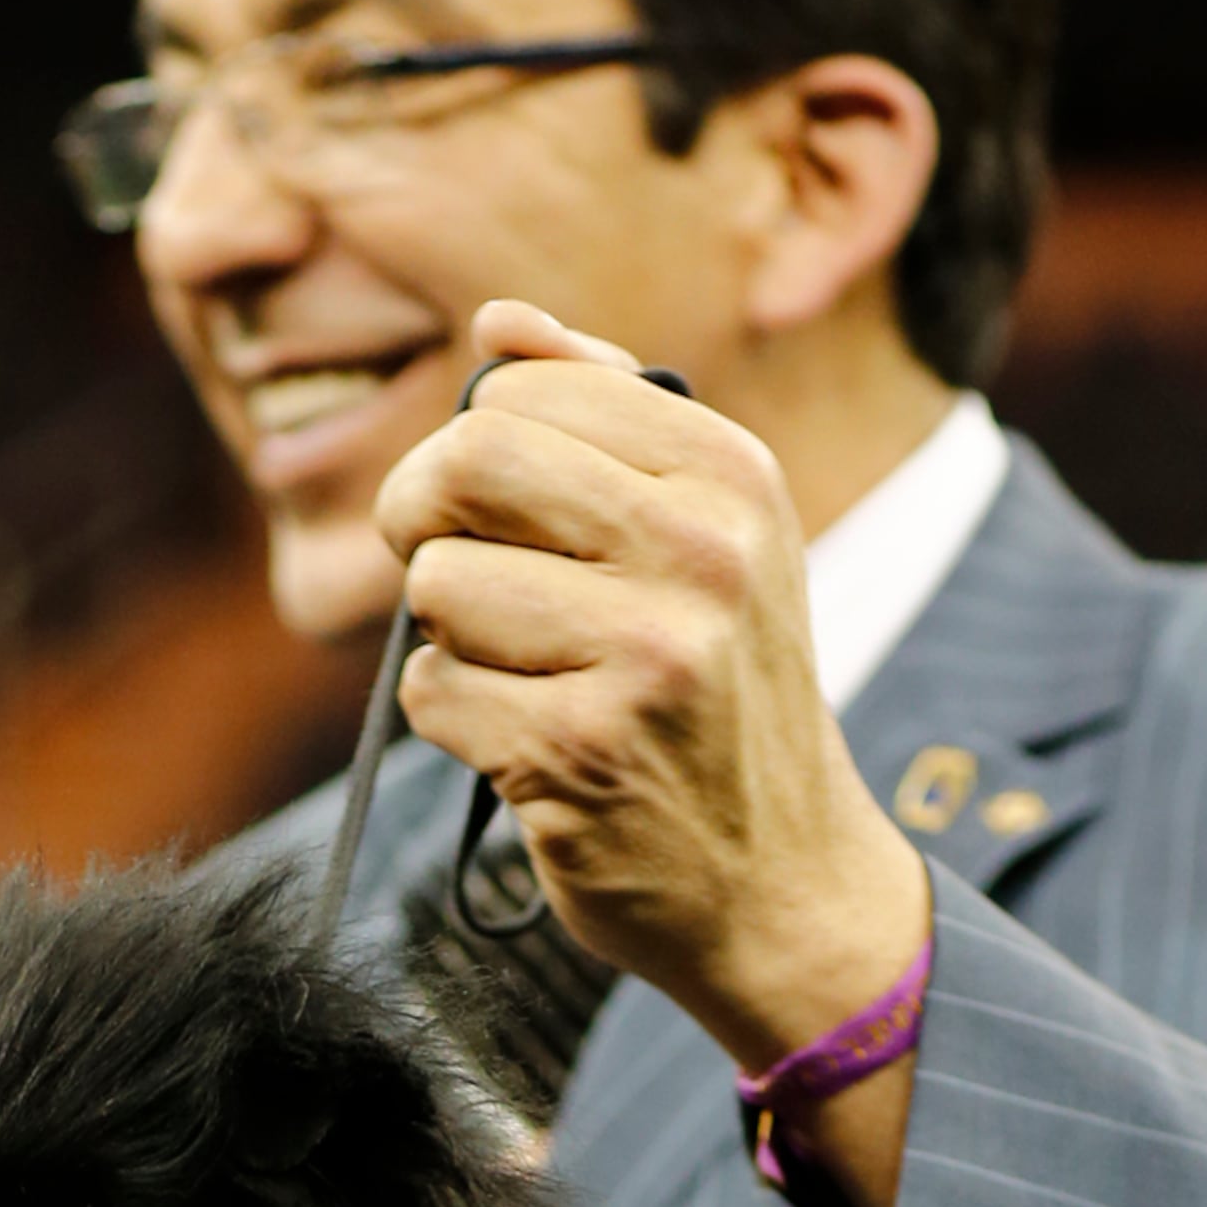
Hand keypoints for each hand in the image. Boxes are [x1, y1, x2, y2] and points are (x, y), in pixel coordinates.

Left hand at [371, 302, 930, 1206]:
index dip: (468, 448)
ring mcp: (645, 656)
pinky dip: (453, 721)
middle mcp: (702, 553)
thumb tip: (498, 321)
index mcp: (731, 476)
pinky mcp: (581, 754)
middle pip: (467, 464)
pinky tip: (521, 745)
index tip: (482, 508)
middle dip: (420, 518)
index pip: (524, 393)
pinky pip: (434, 693)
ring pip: (436, 586)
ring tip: (516, 674)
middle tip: (443, 574)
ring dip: (445, 637)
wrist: (786, 885)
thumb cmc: (721, 698)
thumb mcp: (709, 537)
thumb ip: (606, 417)